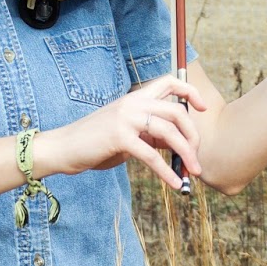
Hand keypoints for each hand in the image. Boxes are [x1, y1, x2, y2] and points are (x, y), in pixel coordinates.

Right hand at [37, 74, 205, 191]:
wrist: (63, 148)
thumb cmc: (94, 144)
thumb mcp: (126, 134)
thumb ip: (150, 134)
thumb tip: (176, 144)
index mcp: (135, 98)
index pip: (169, 82)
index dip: (190, 92)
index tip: (203, 108)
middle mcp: (133, 103)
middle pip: (176, 112)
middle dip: (193, 136)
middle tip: (197, 158)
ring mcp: (126, 118)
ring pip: (169, 132)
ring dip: (186, 154)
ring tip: (193, 172)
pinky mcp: (119, 137)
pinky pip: (151, 155)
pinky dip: (167, 171)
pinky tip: (175, 183)